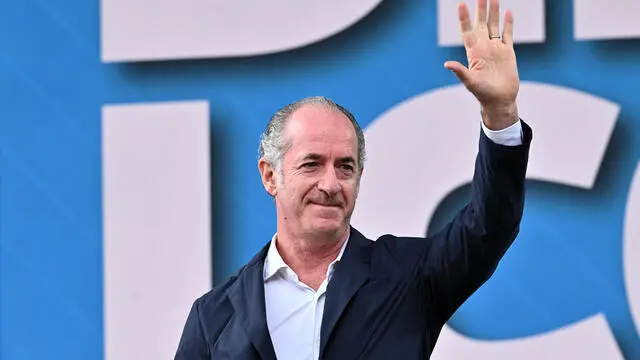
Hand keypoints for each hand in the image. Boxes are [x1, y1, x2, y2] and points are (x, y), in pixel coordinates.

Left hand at [445, 0, 518, 129]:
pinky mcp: (508, 52)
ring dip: (493, 12)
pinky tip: (508, 12)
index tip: (461, 4)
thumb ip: (460, 72)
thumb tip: (447, 64)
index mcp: (473, 53)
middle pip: (481, 24)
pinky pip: (507, 34)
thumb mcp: (470, 82)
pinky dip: (508, 24)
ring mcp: (496, 49)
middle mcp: (484, 48)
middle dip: (480, 10)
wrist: (500, 100)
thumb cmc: (483, 94)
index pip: (467, 31)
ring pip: (494, 26)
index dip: (464, 18)